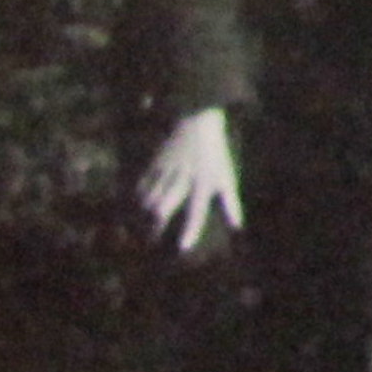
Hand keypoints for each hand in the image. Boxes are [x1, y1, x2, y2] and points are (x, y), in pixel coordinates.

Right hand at [138, 109, 242, 252]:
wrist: (198, 123)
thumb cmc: (215, 155)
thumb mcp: (226, 177)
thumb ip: (231, 203)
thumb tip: (237, 227)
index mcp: (204, 182)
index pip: (197, 210)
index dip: (191, 230)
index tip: (183, 248)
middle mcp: (185, 178)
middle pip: (165, 205)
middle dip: (156, 225)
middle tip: (151, 243)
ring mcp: (168, 170)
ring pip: (150, 196)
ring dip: (144, 215)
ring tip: (140, 231)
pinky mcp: (156, 163)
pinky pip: (143, 183)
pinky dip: (137, 197)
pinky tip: (133, 209)